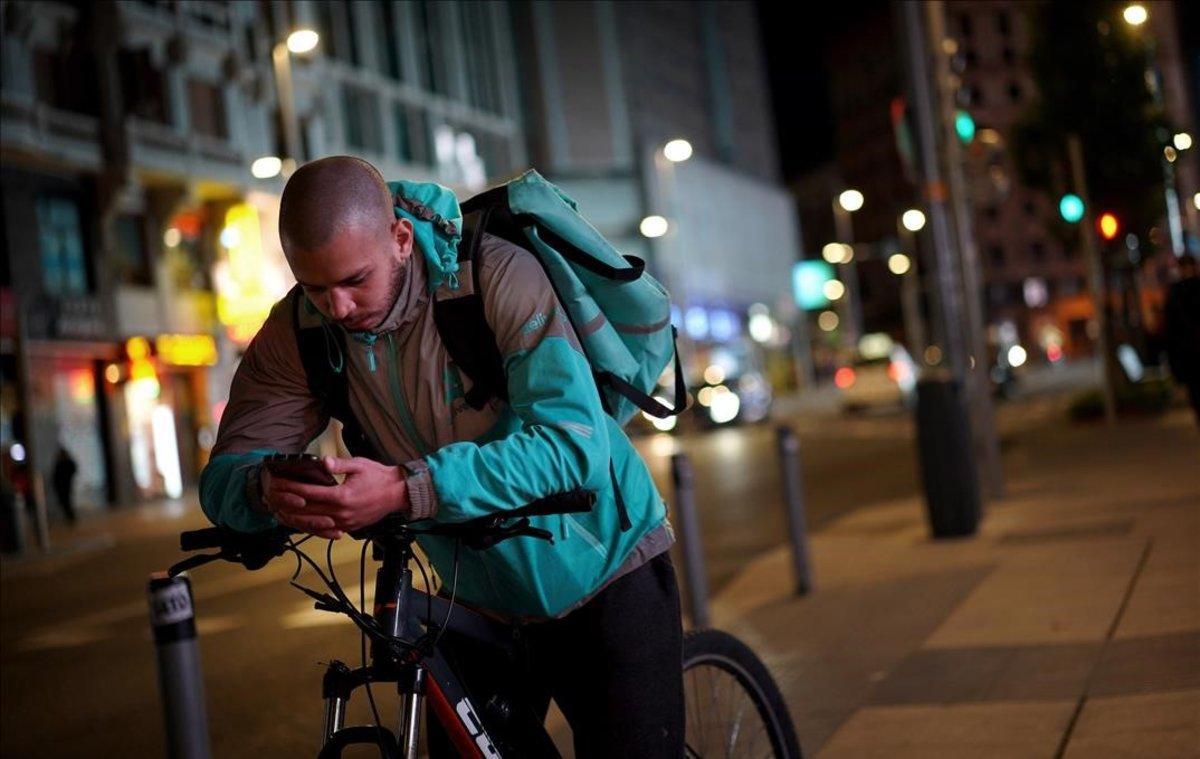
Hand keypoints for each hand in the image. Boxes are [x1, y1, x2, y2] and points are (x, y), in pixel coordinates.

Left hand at [271, 456, 409, 534]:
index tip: (281, 484)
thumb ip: (339, 464)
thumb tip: (323, 462)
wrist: (398, 493)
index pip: (310, 493)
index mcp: (342, 496)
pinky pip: (327, 529)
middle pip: (308, 511)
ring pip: (315, 523)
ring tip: (284, 512)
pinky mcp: (350, 527)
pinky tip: (305, 521)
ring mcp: (345, 523)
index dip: (293, 489)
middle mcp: (341, 512)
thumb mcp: (359, 465)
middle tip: (275, 499)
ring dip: (298, 518)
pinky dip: (314, 525)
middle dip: (290, 504)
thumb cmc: (380, 477)